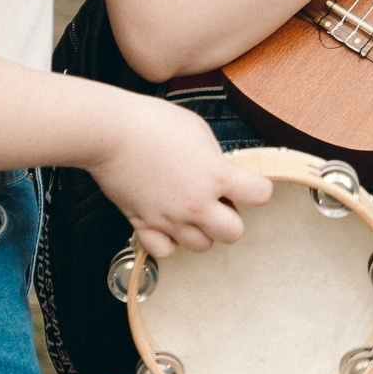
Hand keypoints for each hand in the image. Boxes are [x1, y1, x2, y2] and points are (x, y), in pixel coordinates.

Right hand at [86, 97, 274, 258]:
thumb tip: (220, 172)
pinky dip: (169, 241)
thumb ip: (215, 158)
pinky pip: (166, 251)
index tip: (248, 185)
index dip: (257, 189)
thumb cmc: (151, 122)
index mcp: (216, 175)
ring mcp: (170, 218)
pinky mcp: (144, 224)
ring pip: (202, 245)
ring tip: (191, 210)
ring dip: (202, 230)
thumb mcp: (198, 130)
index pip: (260, 195)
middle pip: (233, 233)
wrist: (111, 132)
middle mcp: (196, 203)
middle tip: (218, 201)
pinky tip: (168, 223)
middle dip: (230, 217)